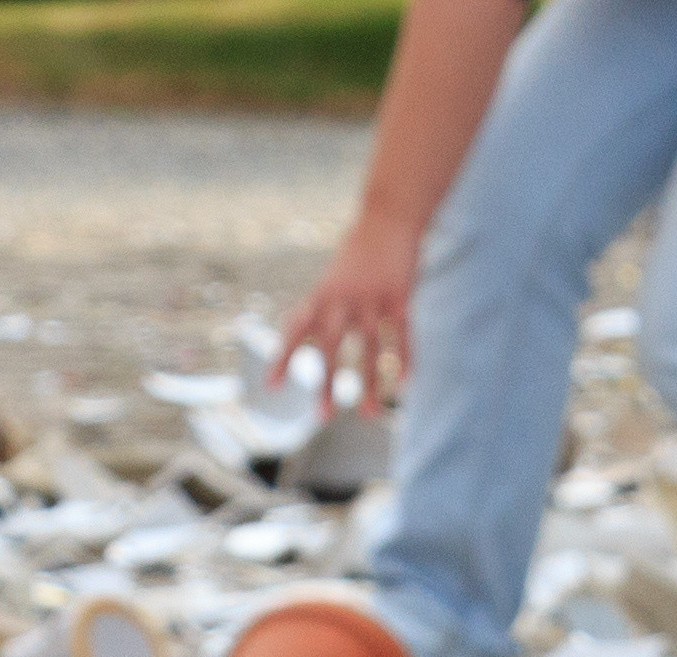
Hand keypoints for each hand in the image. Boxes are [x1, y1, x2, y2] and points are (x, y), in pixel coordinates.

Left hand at [283, 216, 421, 412]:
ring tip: (367, 414)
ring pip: (370, 350)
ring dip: (369, 385)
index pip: (296, 330)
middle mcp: (343, 300)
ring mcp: (373, 301)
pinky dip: (404, 362)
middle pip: (331, 347)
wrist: (387, 219)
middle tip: (323, 417)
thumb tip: (300, 332)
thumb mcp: (331, 279)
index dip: (284, 357)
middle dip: (327, 383)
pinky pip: (403, 337)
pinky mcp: (400, 299)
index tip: (272, 386)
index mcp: (323, 296)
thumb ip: (318, 307)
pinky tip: (404, 386)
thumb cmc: (356, 253)